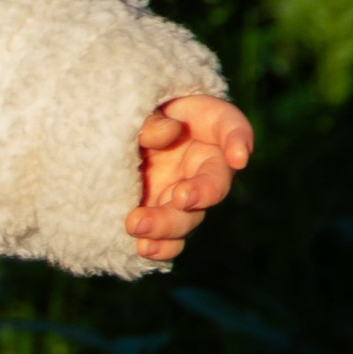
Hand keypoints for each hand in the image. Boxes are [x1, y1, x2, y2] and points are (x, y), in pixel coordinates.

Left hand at [128, 94, 253, 262]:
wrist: (113, 134)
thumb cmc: (133, 111)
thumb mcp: (139, 104)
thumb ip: (152, 117)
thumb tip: (166, 134)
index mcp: (206, 125)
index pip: (231, 127)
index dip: (238, 140)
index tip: (240, 157)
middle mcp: (202, 163)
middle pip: (214, 182)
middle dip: (202, 193)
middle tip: (181, 198)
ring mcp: (183, 192)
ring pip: (188, 217)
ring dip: (167, 226)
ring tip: (137, 226)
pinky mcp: (163, 215)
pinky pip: (170, 239)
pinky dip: (160, 247)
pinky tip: (142, 250)